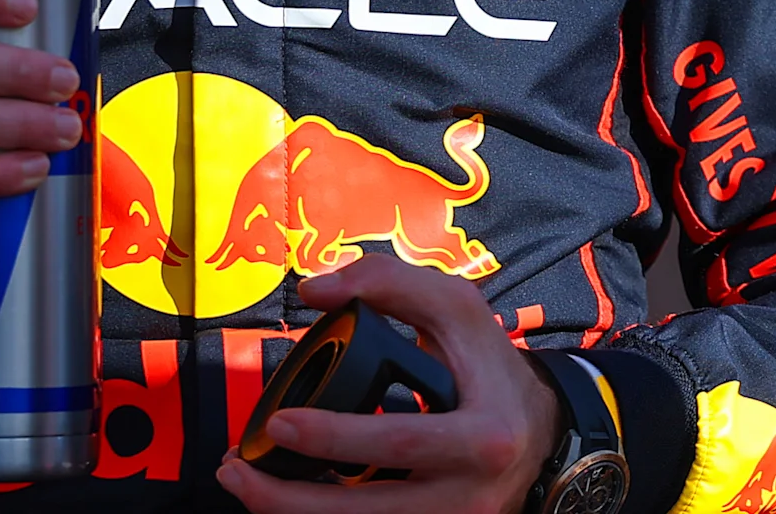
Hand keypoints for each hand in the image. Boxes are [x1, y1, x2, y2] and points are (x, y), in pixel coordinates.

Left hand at [215, 258, 559, 513]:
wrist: (539, 433)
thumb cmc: (490, 367)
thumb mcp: (457, 309)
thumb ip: (389, 284)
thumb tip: (314, 291)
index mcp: (479, 436)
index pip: (396, 443)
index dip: (333, 438)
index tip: (278, 420)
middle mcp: (466, 495)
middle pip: (365, 511)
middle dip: (288, 497)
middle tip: (236, 466)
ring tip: (244, 482)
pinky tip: (285, 497)